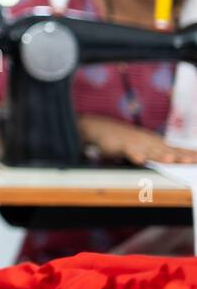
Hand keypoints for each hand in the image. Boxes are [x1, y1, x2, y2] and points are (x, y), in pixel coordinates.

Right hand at [79, 114, 196, 164]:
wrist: (102, 128)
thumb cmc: (126, 139)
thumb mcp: (145, 145)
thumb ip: (159, 153)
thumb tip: (176, 159)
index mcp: (156, 143)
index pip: (177, 150)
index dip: (189, 154)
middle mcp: (149, 143)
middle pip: (168, 151)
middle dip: (181, 157)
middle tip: (194, 161)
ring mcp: (136, 143)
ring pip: (150, 151)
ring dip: (160, 156)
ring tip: (170, 160)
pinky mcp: (121, 145)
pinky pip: (129, 151)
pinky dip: (135, 155)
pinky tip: (139, 160)